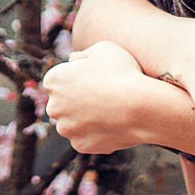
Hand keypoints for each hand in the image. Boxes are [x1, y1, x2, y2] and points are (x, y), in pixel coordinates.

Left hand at [43, 40, 149, 154]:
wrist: (141, 107)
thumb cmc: (123, 73)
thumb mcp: (104, 49)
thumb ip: (83, 54)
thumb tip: (72, 59)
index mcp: (53, 80)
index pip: (59, 79)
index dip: (78, 77)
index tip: (96, 77)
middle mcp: (53, 107)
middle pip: (63, 103)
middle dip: (77, 100)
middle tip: (103, 95)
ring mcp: (66, 129)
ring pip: (73, 123)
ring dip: (86, 118)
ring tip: (111, 110)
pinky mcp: (80, 146)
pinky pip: (87, 138)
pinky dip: (97, 133)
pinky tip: (114, 124)